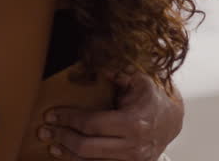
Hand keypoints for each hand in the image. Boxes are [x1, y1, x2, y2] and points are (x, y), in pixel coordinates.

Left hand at [37, 72, 181, 160]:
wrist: (172, 121)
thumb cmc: (153, 99)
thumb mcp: (139, 80)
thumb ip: (117, 73)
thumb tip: (95, 67)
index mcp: (134, 122)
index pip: (92, 124)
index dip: (69, 120)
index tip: (51, 115)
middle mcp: (133, 145)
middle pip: (88, 147)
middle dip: (63, 138)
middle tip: (45, 131)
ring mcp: (133, 160)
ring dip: (69, 154)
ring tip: (52, 146)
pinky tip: (68, 155)